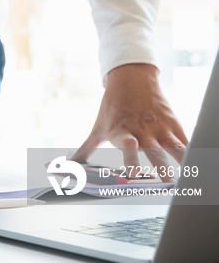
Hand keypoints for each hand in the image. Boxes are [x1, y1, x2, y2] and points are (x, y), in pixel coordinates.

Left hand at [71, 64, 187, 181]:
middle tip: (166, 184)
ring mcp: (160, 128)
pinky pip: (186, 141)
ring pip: (174, 147)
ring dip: (181, 162)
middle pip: (154, 152)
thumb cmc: (112, 108)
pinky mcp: (173, 124)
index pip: (127, 148)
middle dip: (161, 169)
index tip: (134, 177)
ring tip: (187, 177)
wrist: (131, 79)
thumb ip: (85, 150)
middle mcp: (142, 131)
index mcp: (122, 133)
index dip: (131, 162)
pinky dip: (191, 152)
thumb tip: (67, 164)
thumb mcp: (98, 128)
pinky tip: (197, 163)